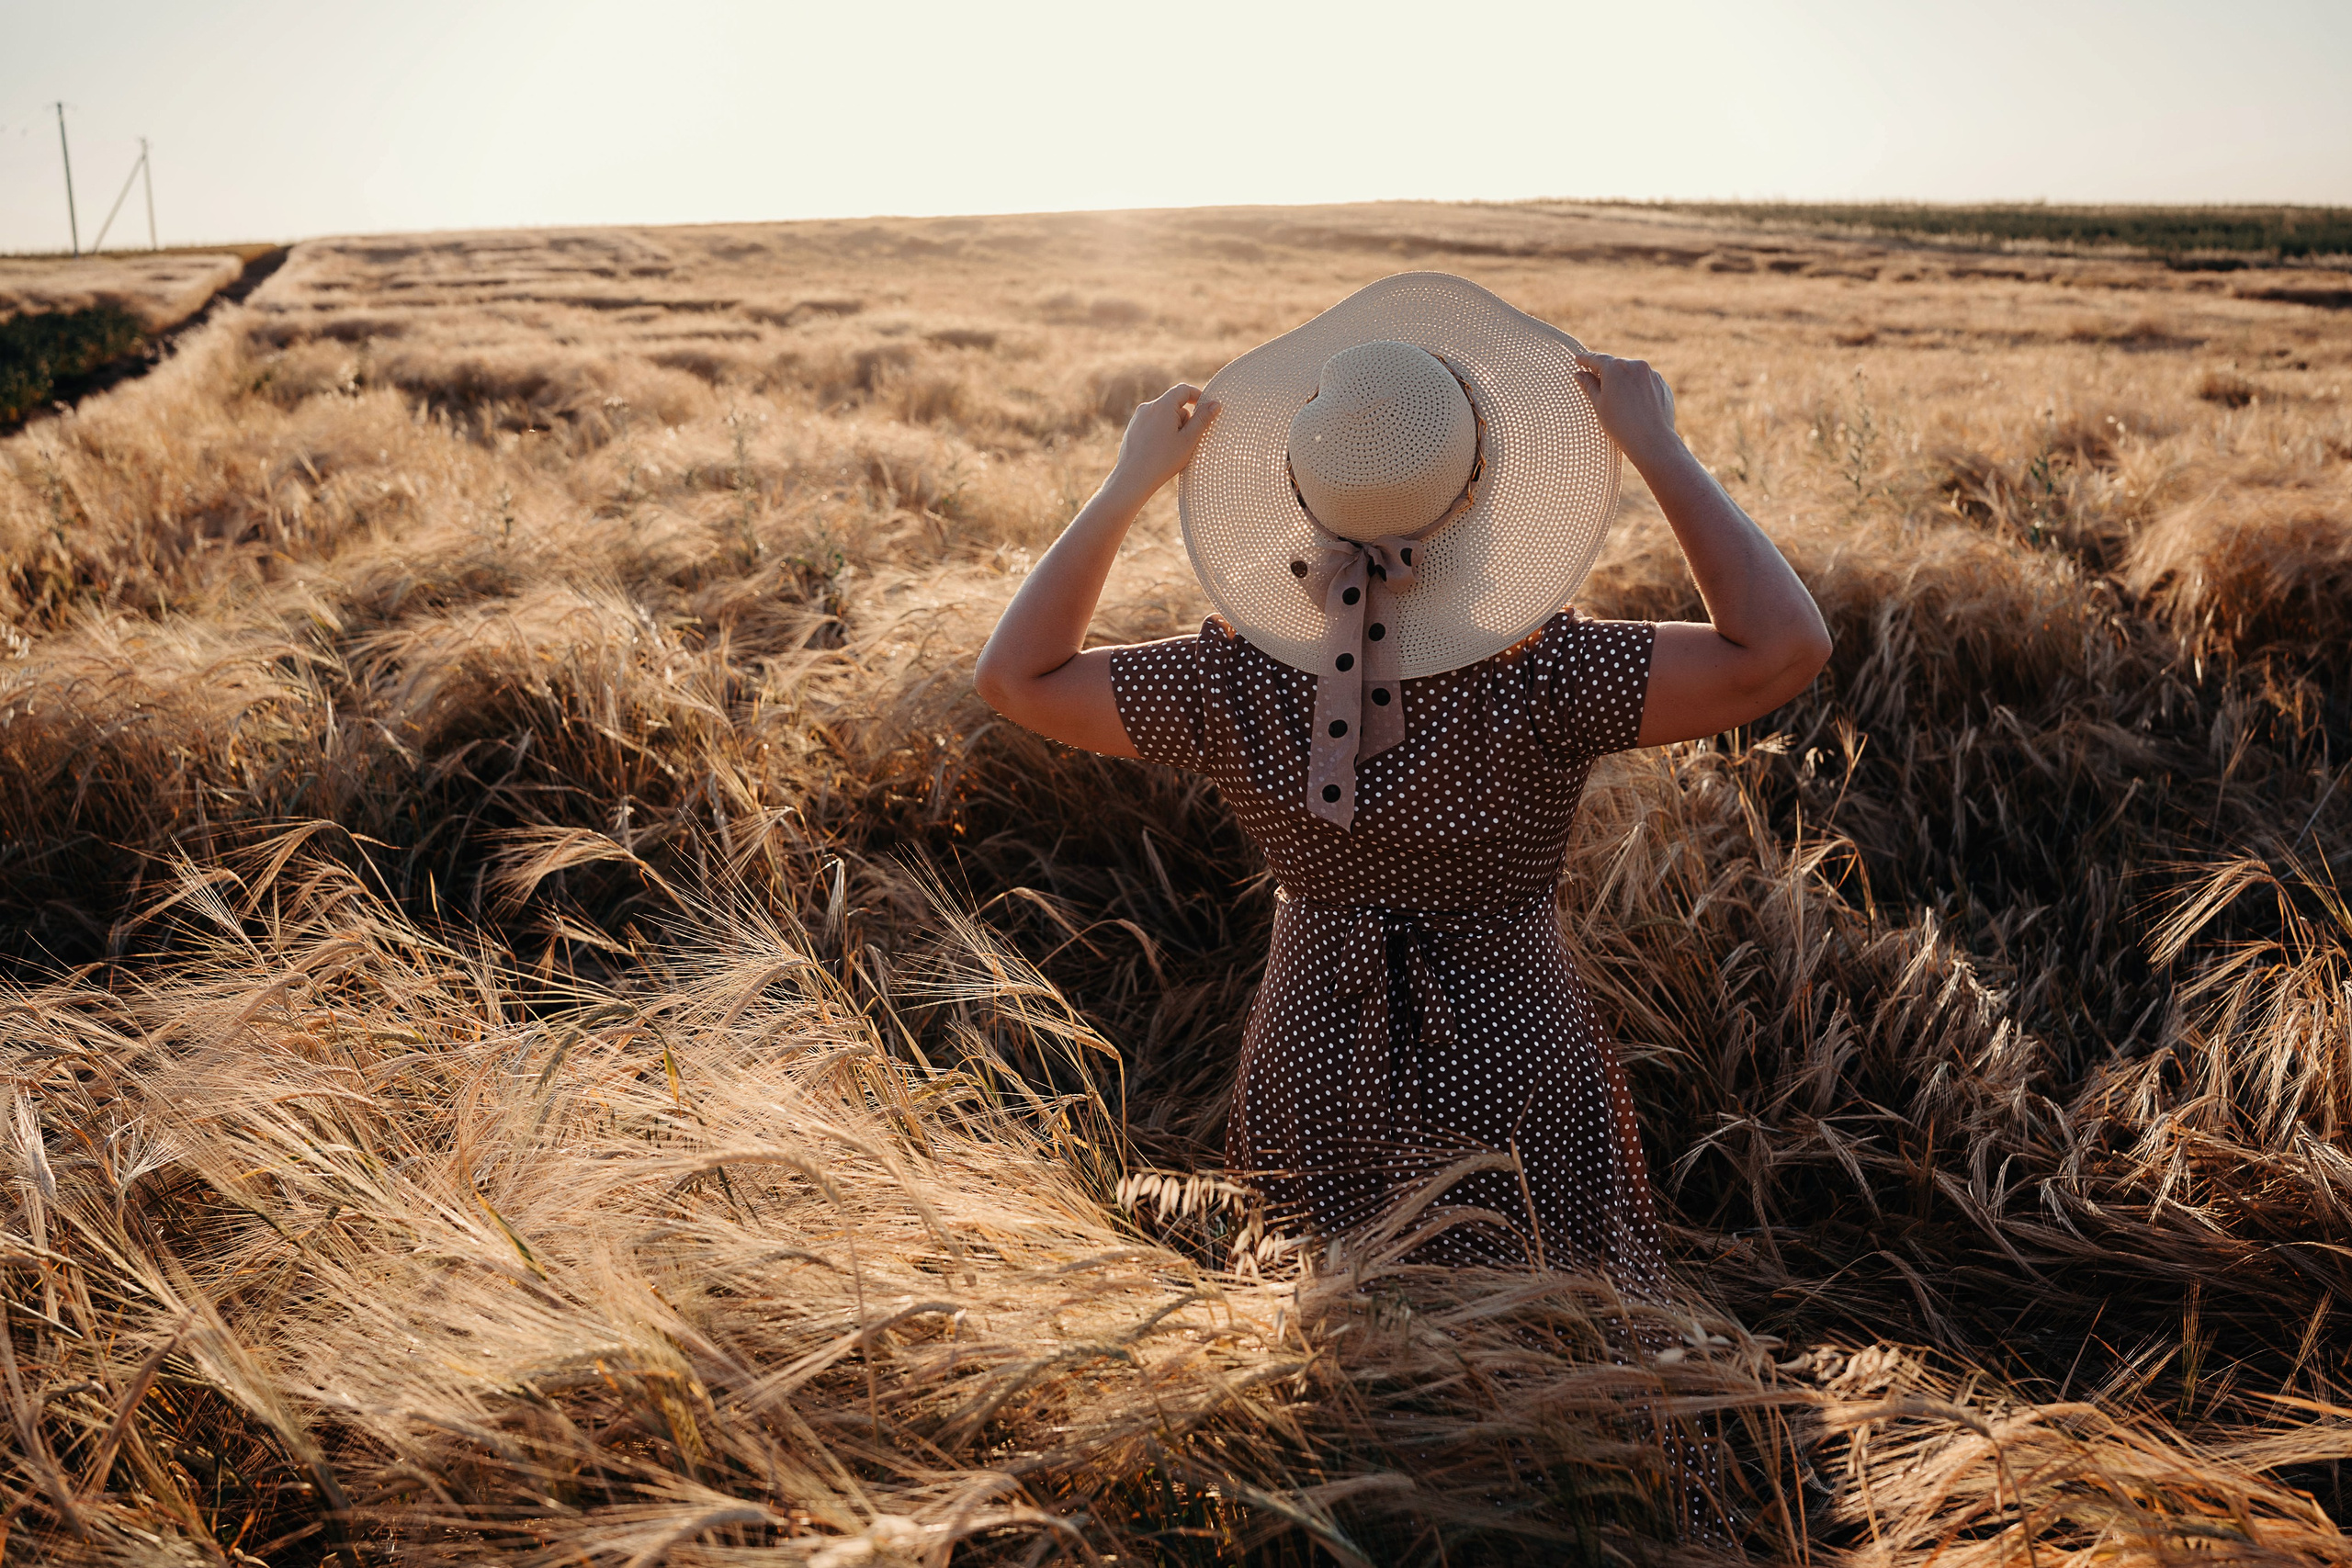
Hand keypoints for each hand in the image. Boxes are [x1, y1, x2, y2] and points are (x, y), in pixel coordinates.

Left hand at [1110, 384, 1218, 496]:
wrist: (1133, 479)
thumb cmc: (1163, 461)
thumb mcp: (1189, 440)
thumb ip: (1203, 420)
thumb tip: (1215, 404)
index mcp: (1162, 406)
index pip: (1184, 390)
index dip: (1198, 396)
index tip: (1206, 410)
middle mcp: (1147, 407)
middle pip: (1174, 404)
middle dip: (1185, 418)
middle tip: (1187, 440)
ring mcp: (1138, 418)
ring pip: (1163, 415)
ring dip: (1173, 427)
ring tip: (1172, 449)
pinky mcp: (1132, 429)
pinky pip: (1152, 424)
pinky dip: (1160, 433)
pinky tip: (1160, 452)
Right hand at [1571, 352, 1680, 466]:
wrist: (1653, 441)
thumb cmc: (1620, 425)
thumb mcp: (1599, 405)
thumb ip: (1589, 385)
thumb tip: (1579, 374)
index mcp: (1616, 368)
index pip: (1597, 359)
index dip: (1586, 359)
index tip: (1579, 359)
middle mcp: (1635, 365)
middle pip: (1616, 365)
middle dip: (1607, 373)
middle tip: (1596, 384)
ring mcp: (1652, 374)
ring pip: (1632, 374)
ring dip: (1624, 381)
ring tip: (1619, 401)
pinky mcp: (1662, 385)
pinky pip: (1646, 382)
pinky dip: (1638, 389)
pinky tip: (1634, 406)